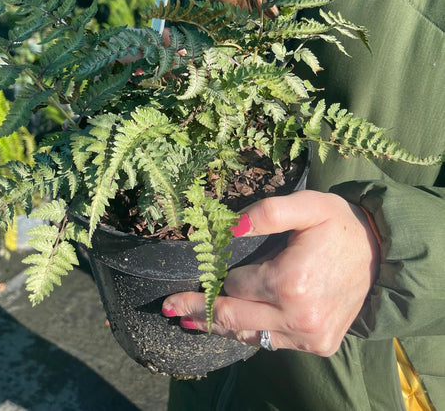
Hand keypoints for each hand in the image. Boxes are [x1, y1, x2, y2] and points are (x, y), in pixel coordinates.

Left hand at [162, 190, 379, 355]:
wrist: (380, 253)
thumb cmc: (340, 224)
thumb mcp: (307, 204)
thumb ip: (267, 211)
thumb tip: (230, 224)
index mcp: (290, 282)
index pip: (235, 284)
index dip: (217, 275)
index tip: (192, 277)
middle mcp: (298, 316)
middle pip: (233, 317)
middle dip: (198, 310)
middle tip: (169, 306)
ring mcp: (309, 336)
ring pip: (250, 336)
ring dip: (219, 326)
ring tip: (189, 320)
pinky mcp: (318, 345)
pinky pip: (272, 343)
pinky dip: (250, 333)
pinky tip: (232, 325)